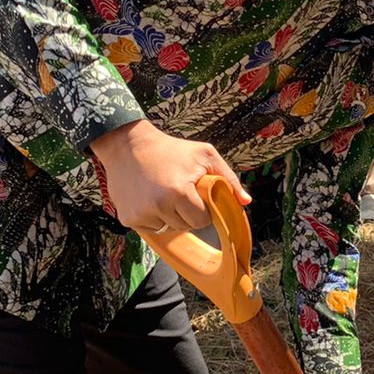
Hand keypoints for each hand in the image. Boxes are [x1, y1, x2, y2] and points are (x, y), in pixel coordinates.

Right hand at [89, 119, 249, 231]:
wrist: (127, 145)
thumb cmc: (170, 149)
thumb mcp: (204, 155)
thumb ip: (229, 178)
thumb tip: (246, 202)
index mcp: (179, 192)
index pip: (202, 220)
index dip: (203, 208)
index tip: (196, 194)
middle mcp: (158, 206)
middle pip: (185, 226)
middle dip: (187, 213)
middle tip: (179, 191)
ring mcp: (141, 214)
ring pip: (168, 229)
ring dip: (170, 216)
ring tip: (163, 193)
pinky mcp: (128, 218)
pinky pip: (151, 228)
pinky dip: (153, 217)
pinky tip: (149, 198)